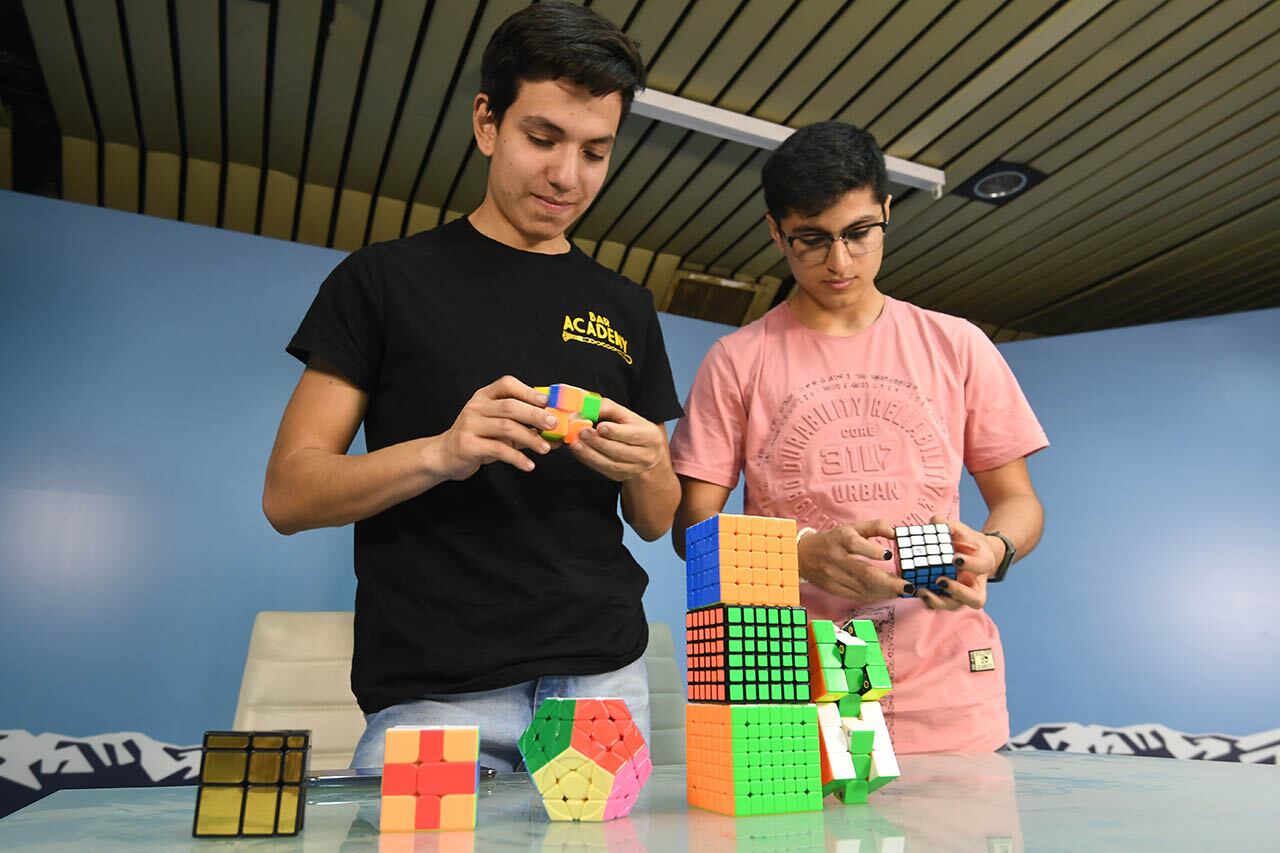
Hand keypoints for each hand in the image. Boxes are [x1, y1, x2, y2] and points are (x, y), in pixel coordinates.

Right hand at [429, 376, 555, 479]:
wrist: (446, 455)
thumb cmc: (479, 439)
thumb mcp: (500, 428)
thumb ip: (526, 427)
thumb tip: (557, 435)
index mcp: (485, 396)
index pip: (507, 384)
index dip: (528, 391)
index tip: (548, 402)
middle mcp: (476, 407)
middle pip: (510, 406)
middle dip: (535, 414)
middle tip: (553, 424)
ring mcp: (469, 424)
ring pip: (505, 427)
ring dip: (530, 438)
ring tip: (545, 448)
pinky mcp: (468, 444)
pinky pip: (497, 449)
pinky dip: (516, 457)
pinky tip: (528, 464)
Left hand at [570, 398, 668, 482]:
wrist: (648, 456)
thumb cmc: (635, 431)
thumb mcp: (629, 417)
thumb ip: (609, 408)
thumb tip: (587, 406)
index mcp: (650, 437)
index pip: (633, 435)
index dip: (615, 432)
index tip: (600, 427)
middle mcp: (644, 455)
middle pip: (620, 451)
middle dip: (599, 442)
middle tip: (582, 432)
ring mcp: (633, 469)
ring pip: (610, 463)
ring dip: (590, 453)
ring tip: (576, 443)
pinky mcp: (620, 476)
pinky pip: (603, 469)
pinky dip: (589, 460)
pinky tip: (579, 451)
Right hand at [796, 520, 906, 602]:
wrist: (802, 555)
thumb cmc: (832, 539)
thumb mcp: (851, 527)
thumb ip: (874, 527)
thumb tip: (895, 532)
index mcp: (841, 538)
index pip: (857, 544)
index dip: (874, 551)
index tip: (889, 556)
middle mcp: (836, 557)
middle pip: (864, 572)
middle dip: (888, 582)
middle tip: (906, 586)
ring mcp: (833, 576)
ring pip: (863, 587)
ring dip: (884, 591)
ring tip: (900, 590)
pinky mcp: (832, 589)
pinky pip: (856, 595)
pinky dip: (873, 596)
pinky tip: (885, 594)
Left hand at [915, 515, 1000, 610]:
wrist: (968, 552)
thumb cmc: (964, 540)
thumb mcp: (959, 529)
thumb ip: (948, 525)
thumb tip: (935, 523)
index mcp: (984, 563)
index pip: (982, 566)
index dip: (971, 564)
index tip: (956, 558)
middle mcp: (976, 584)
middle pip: (975, 599)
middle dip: (957, 591)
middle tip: (940, 580)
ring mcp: (962, 594)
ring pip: (955, 606)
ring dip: (939, 601)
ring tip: (922, 590)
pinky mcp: (947, 597)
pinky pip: (939, 605)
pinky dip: (927, 601)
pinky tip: (915, 590)